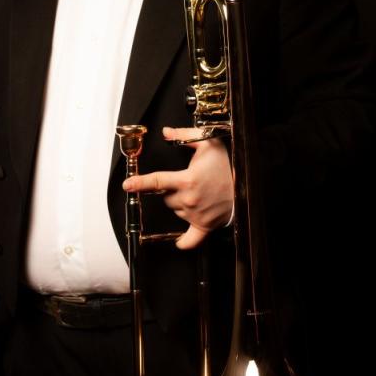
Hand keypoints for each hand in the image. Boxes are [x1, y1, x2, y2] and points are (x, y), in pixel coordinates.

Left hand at [122, 126, 233, 249]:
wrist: (248, 184)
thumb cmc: (227, 165)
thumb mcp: (207, 143)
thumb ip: (184, 136)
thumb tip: (166, 132)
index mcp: (186, 180)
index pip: (156, 181)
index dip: (139, 183)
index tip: (127, 185)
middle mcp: (189, 200)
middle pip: (166, 198)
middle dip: (171, 190)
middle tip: (188, 181)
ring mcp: (196, 215)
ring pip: (176, 211)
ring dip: (181, 204)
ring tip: (197, 194)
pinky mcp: (205, 226)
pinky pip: (191, 239)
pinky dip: (185, 242)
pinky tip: (179, 243)